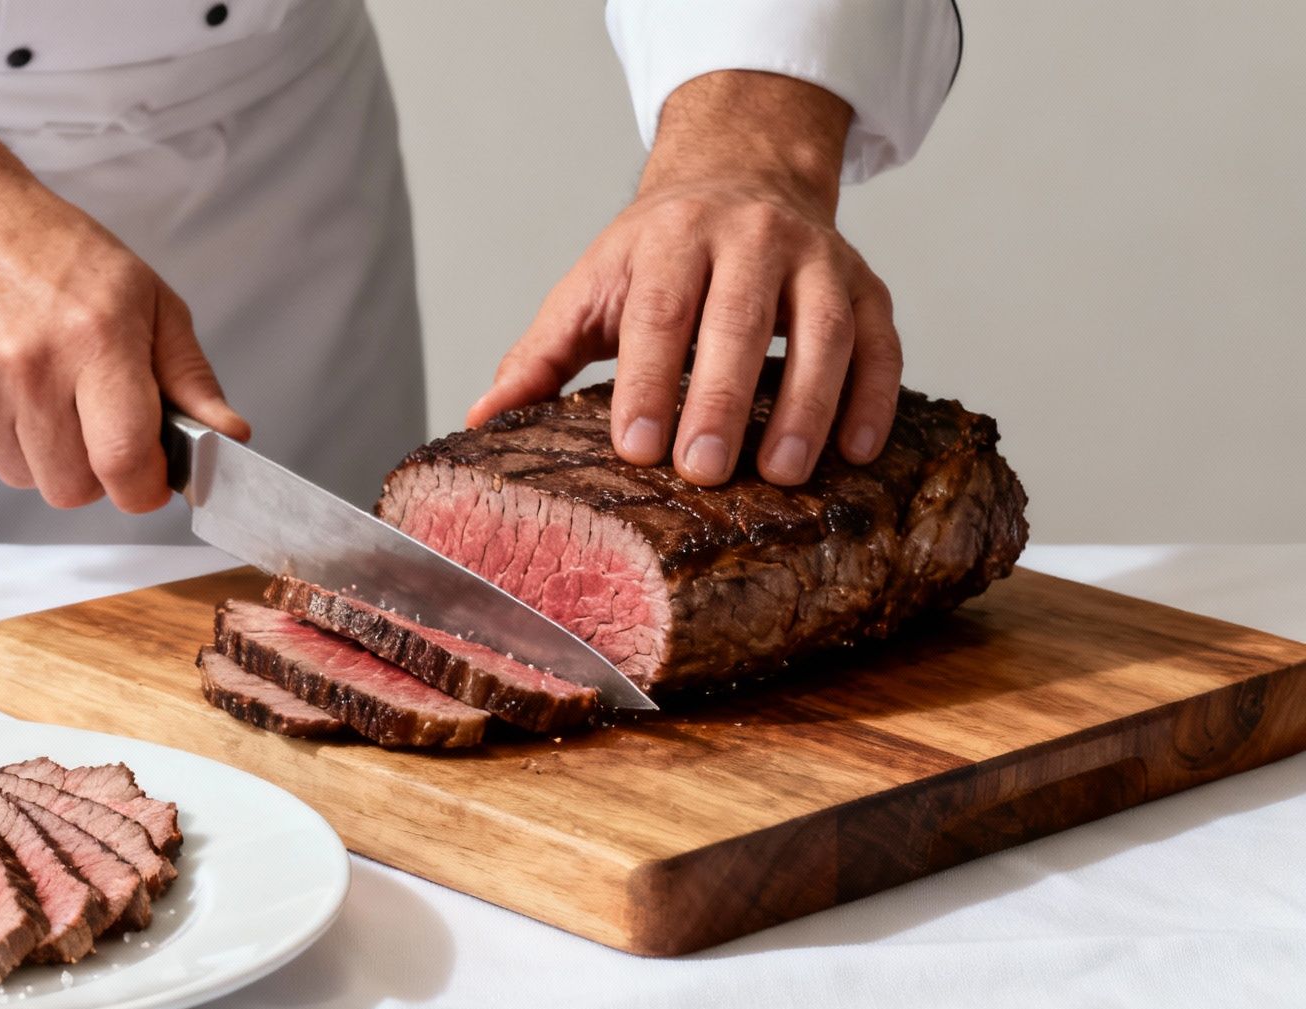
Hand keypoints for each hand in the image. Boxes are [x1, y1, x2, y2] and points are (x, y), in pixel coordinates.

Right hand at [0, 87, 249, 511]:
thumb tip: (229, 437)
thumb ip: (188, 376)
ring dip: (44, 454)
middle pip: (73, 489)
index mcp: (96, 338)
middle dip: (95, 471)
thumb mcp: (144, 297)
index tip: (150, 477)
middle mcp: (30, 367)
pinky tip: (3, 385)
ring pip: (26, 479)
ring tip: (42, 391)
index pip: (125, 462)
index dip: (144, 487)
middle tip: (94, 421)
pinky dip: (0, 438)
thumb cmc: (51, 251)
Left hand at [472, 71, 901, 485]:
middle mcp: (750, 238)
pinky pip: (883, 341)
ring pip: (823, 330)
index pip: (657, 311)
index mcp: (671, 238)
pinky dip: (876, 396)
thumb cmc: (655, 253)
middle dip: (720, 399)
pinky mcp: (868, 286)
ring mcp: (817, 260)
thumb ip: (540, 355)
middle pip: (736, 321)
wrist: (741, 175)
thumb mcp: (592, 288)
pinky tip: (859, 451)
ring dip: (806, 406)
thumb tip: (482, 418)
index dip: (647, 380)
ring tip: (783, 476)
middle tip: (703, 472)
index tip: (636, 448)